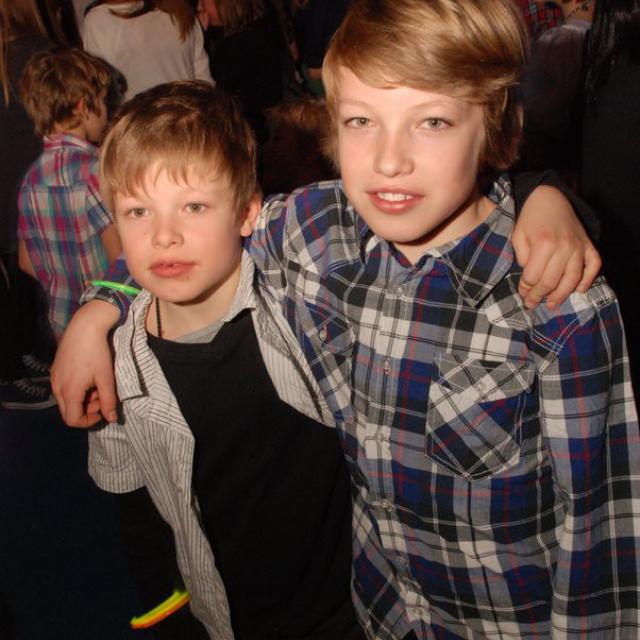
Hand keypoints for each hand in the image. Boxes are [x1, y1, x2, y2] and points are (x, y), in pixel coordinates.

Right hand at [51, 300, 119, 427]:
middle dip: (86, 410)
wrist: (85, 327)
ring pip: (66, 400)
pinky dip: (76, 390)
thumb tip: (111, 419)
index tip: (102, 411)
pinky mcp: (55, 370)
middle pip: (68, 412)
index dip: (88, 421)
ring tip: (97, 385)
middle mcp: (56, 387)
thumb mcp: (106, 378)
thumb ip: (109, 400)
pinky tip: (89, 377)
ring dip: (82, 399)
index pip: (72, 420)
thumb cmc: (97, 352)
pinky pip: (63, 389)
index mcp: (69, 391)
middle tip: (101, 397)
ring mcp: (54, 378)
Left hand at [512, 185, 600, 308]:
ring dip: (562, 295)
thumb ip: (522, 258)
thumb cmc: (529, 219)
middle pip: (551, 281)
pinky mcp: (588, 245)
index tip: (522, 294)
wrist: (549, 198)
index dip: (525, 288)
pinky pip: (593, 266)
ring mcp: (578, 246)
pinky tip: (579, 290)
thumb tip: (530, 279)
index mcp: (543, 244)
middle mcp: (563, 247)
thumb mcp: (517, 236)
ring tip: (552, 305)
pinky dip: (588, 279)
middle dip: (539, 296)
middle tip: (532, 304)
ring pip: (572, 279)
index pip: (533, 276)